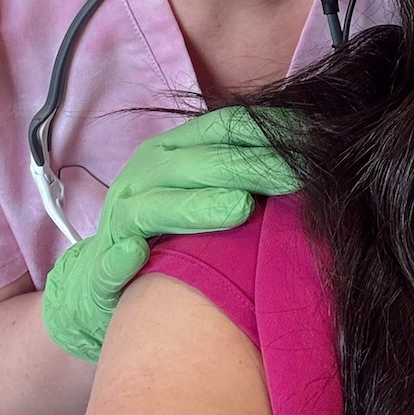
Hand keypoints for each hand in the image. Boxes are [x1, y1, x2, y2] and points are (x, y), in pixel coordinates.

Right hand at [42, 107, 298, 361]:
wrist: (100, 285)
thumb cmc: (170, 235)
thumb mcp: (206, 194)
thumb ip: (248, 177)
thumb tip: (314, 164)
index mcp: (172, 152)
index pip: (222, 129)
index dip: (267, 129)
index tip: (314, 136)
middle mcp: (144, 176)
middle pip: (198, 165)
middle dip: (250, 167)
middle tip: (295, 174)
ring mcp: (119, 219)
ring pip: (155, 206)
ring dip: (196, 206)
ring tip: (240, 208)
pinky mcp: (99, 269)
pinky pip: (109, 262)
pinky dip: (121, 258)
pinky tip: (138, 254)